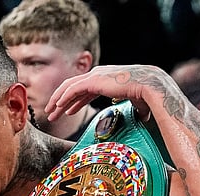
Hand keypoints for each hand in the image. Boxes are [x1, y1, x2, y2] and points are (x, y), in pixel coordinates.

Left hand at [46, 65, 173, 122]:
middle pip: (73, 88)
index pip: (84, 89)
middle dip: (60, 101)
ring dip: (57, 101)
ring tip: (50, 113)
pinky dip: (63, 98)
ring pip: (69, 88)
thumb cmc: (146, 94)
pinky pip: (73, 90)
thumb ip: (133, 106)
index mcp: (106, 78)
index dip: (73, 101)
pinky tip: (57, 106)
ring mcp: (95, 76)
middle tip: (51, 113)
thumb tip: (143, 117)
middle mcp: (98, 74)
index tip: (66, 111)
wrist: (150, 86)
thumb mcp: (136, 101)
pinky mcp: (93, 81)